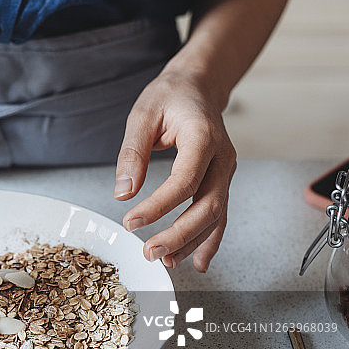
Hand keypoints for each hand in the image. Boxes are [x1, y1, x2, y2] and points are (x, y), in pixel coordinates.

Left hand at [114, 70, 236, 271]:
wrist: (197, 86)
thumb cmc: (170, 97)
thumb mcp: (142, 115)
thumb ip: (132, 153)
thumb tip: (122, 193)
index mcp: (204, 137)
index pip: (185, 181)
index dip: (159, 206)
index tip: (131, 221)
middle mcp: (222, 157)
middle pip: (207, 205)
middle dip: (179, 234)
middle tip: (149, 251)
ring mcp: (225, 171)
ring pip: (216, 215)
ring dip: (192, 242)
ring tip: (166, 261)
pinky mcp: (221, 180)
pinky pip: (219, 215)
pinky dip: (209, 240)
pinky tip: (196, 261)